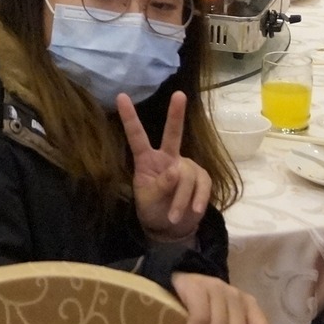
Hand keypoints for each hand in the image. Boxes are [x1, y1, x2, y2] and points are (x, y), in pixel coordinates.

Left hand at [116, 91, 212, 242]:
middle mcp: (167, 157)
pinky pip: (203, 185)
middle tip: (179, 95)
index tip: (120, 96)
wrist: (172, 228)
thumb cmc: (153, 210)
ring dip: (181, 199)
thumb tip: (176, 170)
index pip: (137, 137)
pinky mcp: (202, 177)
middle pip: (173, 134)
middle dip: (176, 114)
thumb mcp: (148, 201)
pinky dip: (198, 200)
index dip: (129, 118)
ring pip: (187, 176)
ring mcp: (186, 166)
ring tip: (174, 216)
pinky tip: (194, 211)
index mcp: (146, 160)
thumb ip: (160, 186)